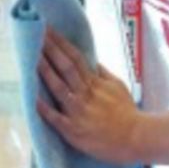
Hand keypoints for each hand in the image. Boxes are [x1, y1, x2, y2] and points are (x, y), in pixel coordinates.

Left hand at [36, 28, 143, 164]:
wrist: (135, 137)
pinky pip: (57, 119)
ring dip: (46, 72)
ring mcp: (79, 112)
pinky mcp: (74, 130)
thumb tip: (91, 61)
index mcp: (95, 83)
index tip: (48, 30)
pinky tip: (33, 100)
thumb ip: (103, 74)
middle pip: (66, 67)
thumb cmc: (127, 113)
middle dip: (51, 50)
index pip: (75, 58)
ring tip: (33, 58)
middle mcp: (85, 94)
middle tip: (37, 34)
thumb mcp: (118, 87)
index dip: (61, 43)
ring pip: (60, 88)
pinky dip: (45, 110)